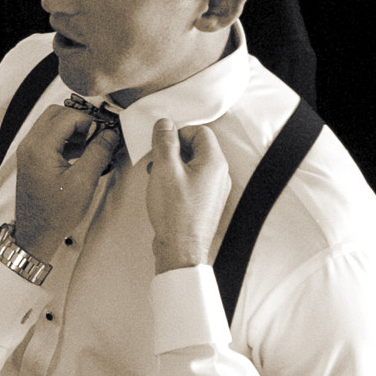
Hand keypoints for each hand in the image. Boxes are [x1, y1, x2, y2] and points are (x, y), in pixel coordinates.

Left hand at [8, 102, 119, 253]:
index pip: (68, 116)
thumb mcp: (83, 182)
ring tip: (93, 145)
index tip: (106, 130)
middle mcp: (30, 145)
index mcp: (39, 147)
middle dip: (81, 120)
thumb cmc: (54, 214)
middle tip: (99, 134)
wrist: (36, 234)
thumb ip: (99, 152)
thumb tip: (110, 134)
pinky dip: (67, 140)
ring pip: (53, 125)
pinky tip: (83, 153)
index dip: (91, 120)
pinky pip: (50, 138)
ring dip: (74, 130)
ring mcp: (29, 152)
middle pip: (57, 114)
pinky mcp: (32, 159)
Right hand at [145, 117, 231, 272]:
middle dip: (173, 150)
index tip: (161, 141)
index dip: (178, 132)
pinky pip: (193, 182)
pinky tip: (163, 190)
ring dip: (173, 165)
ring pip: (194, 166)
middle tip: (156, 158)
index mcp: (214, 162)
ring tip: (156, 176)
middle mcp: (219, 175)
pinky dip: (177, 180)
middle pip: (197, 148)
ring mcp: (214, 191)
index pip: (200, 132)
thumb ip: (165, 143)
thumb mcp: (164, 170)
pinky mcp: (206, 203)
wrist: (181, 250)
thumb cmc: (176, 214)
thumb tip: (165, 125)